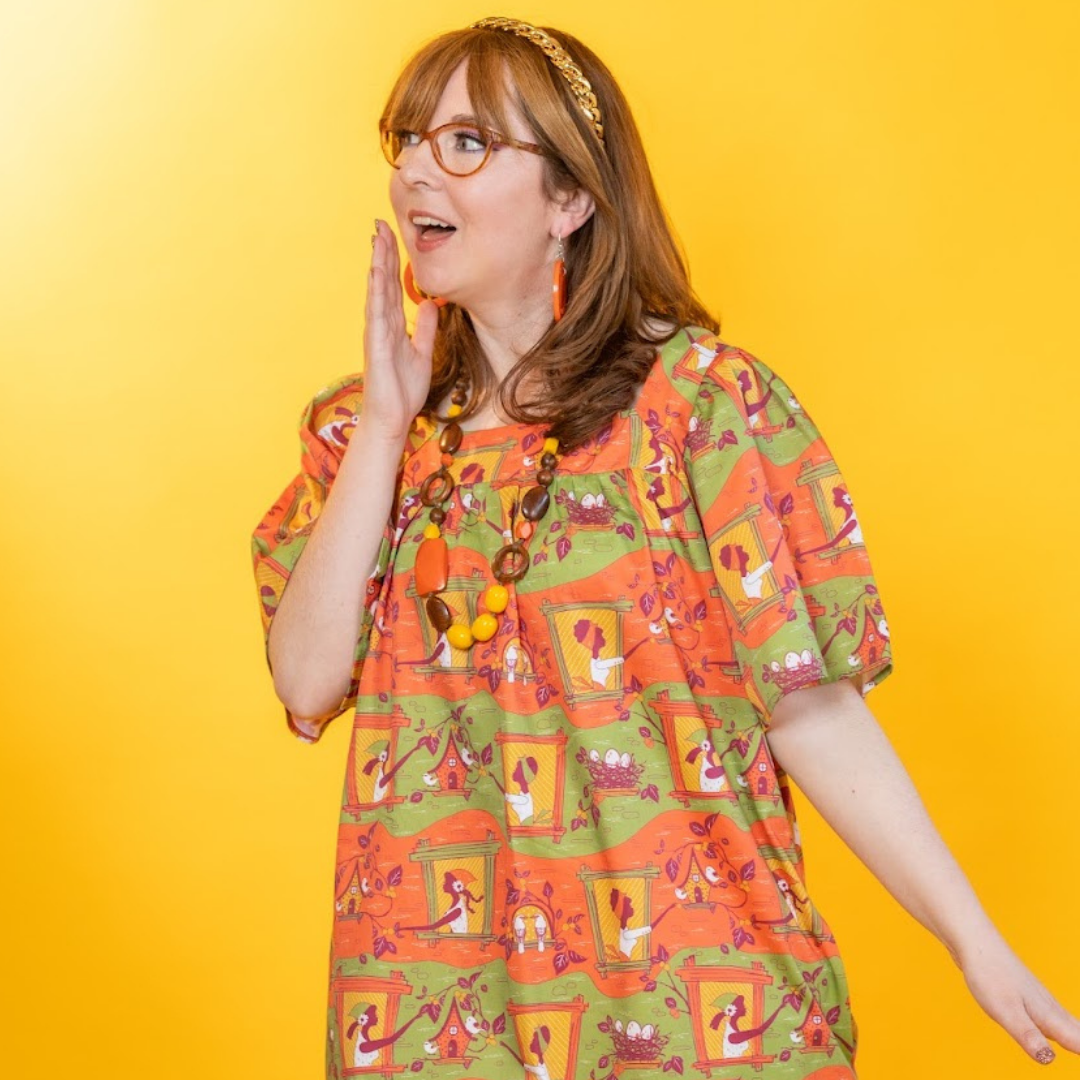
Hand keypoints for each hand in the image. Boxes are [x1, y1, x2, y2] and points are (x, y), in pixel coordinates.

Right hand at [361, 218, 439, 444]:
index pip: (393, 286)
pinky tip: (377, 273)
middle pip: (383, 281)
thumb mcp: (423, 353)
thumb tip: (432, 305)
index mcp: (393, 325)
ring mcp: (376, 332)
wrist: (393, 418)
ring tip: (377, 238)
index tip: (392, 235)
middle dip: (382, 252)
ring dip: (377, 263)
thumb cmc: (403, 389)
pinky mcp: (375, 345)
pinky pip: (376, 313)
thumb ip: (425, 329)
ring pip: (377, 291)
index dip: (393, 260)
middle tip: (380, 223)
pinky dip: (376, 292)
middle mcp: (382, 324)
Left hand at [960, 935, 1079, 1063]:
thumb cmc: (989, 975)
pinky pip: (1047, 1012)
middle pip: (1075, 1029)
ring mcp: (1035, 996)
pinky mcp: (1022, 991)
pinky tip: (1053, 1023)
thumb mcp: (1006, 1010)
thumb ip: (1028, 1035)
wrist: (974, 941)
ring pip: (1064, 1019)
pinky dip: (1058, 1022)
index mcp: (1046, 1014)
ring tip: (1079, 1042)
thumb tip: (1049, 1059)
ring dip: (1076, 1033)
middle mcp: (1046, 1005)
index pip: (1076, 1039)